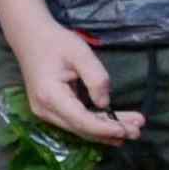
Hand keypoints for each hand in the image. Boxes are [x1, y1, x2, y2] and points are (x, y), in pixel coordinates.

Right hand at [11, 15, 140, 142]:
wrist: (30, 38)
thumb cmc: (56, 42)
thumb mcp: (80, 53)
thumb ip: (96, 78)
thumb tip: (105, 103)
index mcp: (50, 96)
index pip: (81, 120)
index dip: (105, 128)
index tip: (127, 129)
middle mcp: (45, 110)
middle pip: (82, 128)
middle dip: (110, 132)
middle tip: (138, 132)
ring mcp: (46, 113)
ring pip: (80, 128)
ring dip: (106, 131)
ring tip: (133, 130)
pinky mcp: (51, 111)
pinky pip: (75, 122)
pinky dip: (95, 125)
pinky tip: (114, 128)